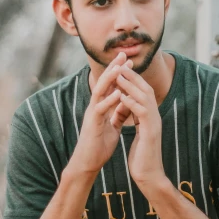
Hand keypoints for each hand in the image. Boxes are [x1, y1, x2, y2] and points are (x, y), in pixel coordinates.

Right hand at [70, 52, 133, 174]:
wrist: (88, 163)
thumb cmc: (99, 146)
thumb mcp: (113, 126)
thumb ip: (118, 114)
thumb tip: (126, 103)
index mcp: (101, 107)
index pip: (111, 85)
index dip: (119, 73)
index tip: (129, 62)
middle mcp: (95, 106)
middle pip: (104, 82)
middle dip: (114, 68)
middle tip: (123, 54)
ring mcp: (92, 114)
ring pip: (100, 91)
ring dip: (110, 79)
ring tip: (119, 67)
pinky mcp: (92, 124)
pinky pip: (100, 109)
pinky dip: (109, 101)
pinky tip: (118, 93)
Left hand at [112, 66, 164, 188]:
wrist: (149, 176)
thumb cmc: (142, 158)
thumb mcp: (139, 134)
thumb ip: (138, 121)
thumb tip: (132, 111)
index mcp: (151, 117)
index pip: (143, 93)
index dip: (133, 80)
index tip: (121, 69)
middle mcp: (155, 117)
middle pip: (146, 89)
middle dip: (133, 76)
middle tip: (121, 64)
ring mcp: (154, 123)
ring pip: (145, 97)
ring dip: (131, 85)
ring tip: (118, 74)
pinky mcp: (151, 132)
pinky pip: (142, 112)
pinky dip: (131, 102)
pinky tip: (121, 95)